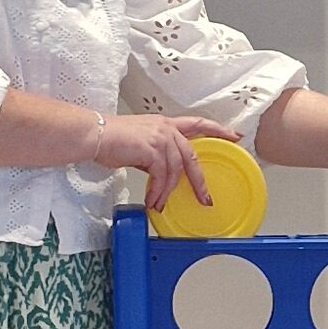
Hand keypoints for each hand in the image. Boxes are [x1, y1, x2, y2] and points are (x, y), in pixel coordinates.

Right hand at [86, 111, 228, 211]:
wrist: (93, 135)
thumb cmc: (111, 139)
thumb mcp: (140, 144)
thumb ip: (155, 155)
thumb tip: (160, 174)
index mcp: (165, 124)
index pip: (197, 124)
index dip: (218, 130)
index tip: (234, 136)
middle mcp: (165, 128)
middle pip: (192, 155)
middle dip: (199, 180)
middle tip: (205, 198)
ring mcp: (159, 137)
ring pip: (176, 170)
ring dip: (167, 192)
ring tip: (160, 204)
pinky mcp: (151, 149)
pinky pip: (161, 176)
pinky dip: (157, 191)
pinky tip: (152, 200)